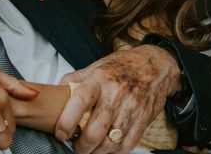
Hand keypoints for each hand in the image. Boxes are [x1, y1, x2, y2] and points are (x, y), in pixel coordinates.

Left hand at [56, 45, 180, 153]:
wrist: (154, 65)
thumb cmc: (121, 66)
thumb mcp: (96, 66)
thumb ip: (74, 79)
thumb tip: (55, 92)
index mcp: (99, 79)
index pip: (80, 101)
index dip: (67, 121)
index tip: (61, 133)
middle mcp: (115, 94)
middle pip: (96, 130)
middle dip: (82, 146)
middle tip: (76, 147)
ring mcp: (131, 107)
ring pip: (111, 142)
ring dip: (97, 152)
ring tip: (91, 150)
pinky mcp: (143, 118)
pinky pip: (127, 144)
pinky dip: (115, 152)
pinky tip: (108, 148)